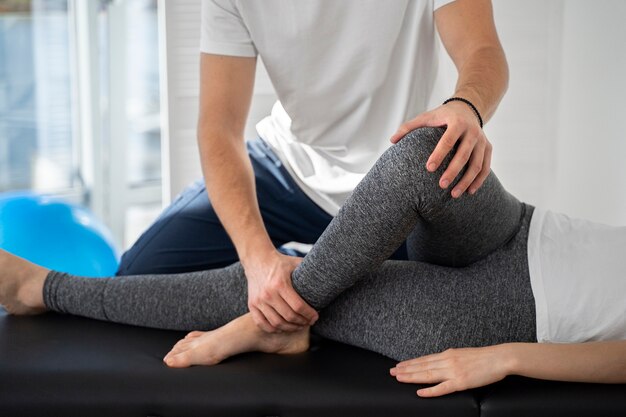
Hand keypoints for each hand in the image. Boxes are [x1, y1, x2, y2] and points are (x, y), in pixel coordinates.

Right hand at [243, 250, 318, 332]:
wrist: (257, 260)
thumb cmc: (281, 263)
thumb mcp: (296, 264)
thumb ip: (311, 270)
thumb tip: (331, 274)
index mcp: (280, 284)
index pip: (298, 306)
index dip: (309, 315)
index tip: (316, 317)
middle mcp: (268, 294)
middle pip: (288, 317)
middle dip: (302, 323)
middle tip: (309, 322)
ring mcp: (258, 301)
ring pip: (276, 324)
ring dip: (290, 328)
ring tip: (299, 326)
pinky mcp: (252, 305)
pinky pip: (263, 324)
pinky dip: (274, 329)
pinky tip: (283, 327)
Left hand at [389, 345, 512, 396]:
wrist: (499, 358)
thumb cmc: (484, 357)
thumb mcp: (462, 354)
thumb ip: (450, 358)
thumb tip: (440, 361)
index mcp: (448, 354)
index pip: (425, 359)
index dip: (411, 362)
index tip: (399, 365)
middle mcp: (447, 361)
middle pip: (422, 366)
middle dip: (406, 369)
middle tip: (392, 372)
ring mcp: (453, 371)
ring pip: (428, 374)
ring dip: (412, 376)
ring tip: (399, 378)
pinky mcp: (461, 382)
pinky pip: (442, 388)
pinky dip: (430, 391)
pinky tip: (420, 392)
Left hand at [390, 101, 491, 197]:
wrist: (468, 108)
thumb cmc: (442, 115)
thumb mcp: (426, 117)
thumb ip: (408, 127)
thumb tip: (391, 141)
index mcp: (456, 122)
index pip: (448, 140)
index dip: (439, 155)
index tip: (429, 169)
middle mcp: (472, 131)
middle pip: (464, 155)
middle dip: (453, 171)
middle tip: (441, 185)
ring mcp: (482, 141)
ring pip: (477, 164)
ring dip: (466, 181)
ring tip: (453, 194)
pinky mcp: (488, 148)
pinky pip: (486, 167)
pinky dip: (478, 181)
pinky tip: (469, 192)